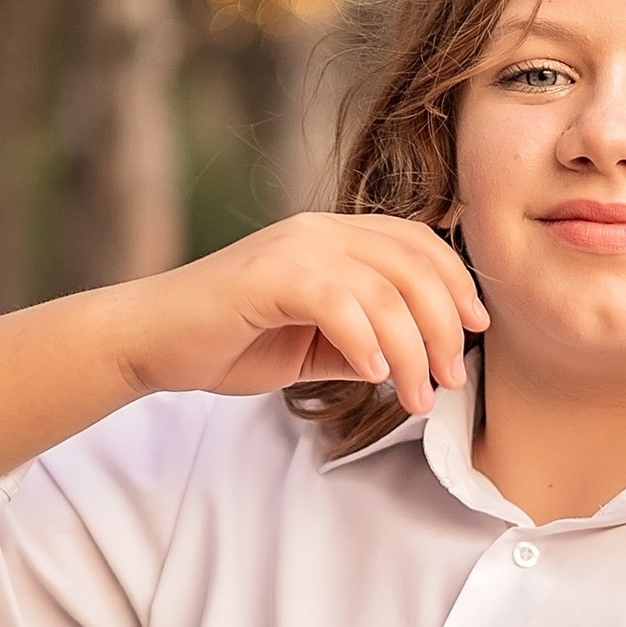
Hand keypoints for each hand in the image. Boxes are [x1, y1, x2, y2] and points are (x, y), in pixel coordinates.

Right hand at [0, 217, 485, 527]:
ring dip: (410, 349)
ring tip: (415, 395)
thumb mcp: (312, 346)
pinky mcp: (267, 275)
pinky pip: (337, 302)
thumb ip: (362, 342)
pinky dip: (364, 341)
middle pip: (411, 265)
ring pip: (382, 290)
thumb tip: (419, 364)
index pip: (416, 244)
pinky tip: (373, 377)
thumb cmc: (227, 344)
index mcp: (333, 238)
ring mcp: (292, 248)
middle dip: (443, 326)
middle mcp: (318, 231)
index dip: (455, 283)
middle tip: (451, 379)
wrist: (149, 343)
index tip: (476, 333)